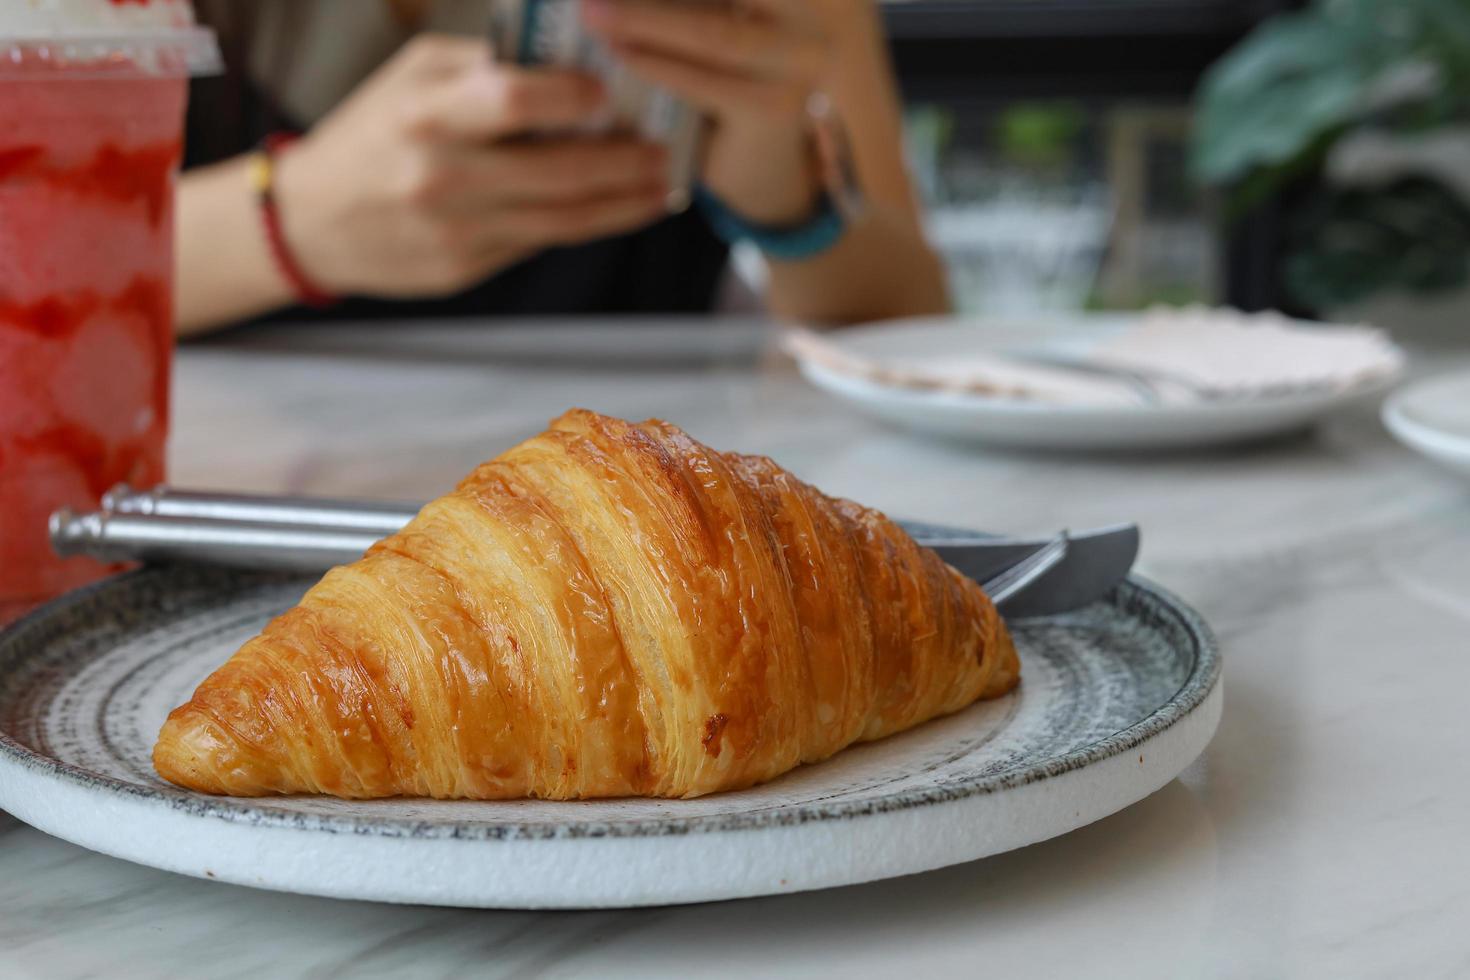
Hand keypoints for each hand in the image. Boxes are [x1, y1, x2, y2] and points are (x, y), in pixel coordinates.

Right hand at [273, 35, 672, 297]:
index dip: (570, 95)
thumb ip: (482, 65)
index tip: (606, 90)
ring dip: (621, 203)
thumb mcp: (412, 76)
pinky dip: (585, 225)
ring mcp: (455, 230)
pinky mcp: (464, 268)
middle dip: (621, 160)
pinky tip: (616, 209)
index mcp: (426, 115)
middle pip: (555, 170)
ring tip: (658, 186)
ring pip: (561, 219)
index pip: (512, 99)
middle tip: (661, 148)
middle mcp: (441, 177)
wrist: (313, 220)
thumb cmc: (373, 133)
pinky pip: (539, 242)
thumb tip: (564, 60)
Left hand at [582, 0, 852, 225]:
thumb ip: (686, 2)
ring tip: (594, 14)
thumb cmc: (728, 71)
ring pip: (716, 33)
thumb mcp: (716, 16)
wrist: (760, 161)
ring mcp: (801, 63)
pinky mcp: (774, 108)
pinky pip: (706, 82)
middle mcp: (814, 16)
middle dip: (660, 1)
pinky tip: (620, 52)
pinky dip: (657, 64)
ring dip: (646, 21)